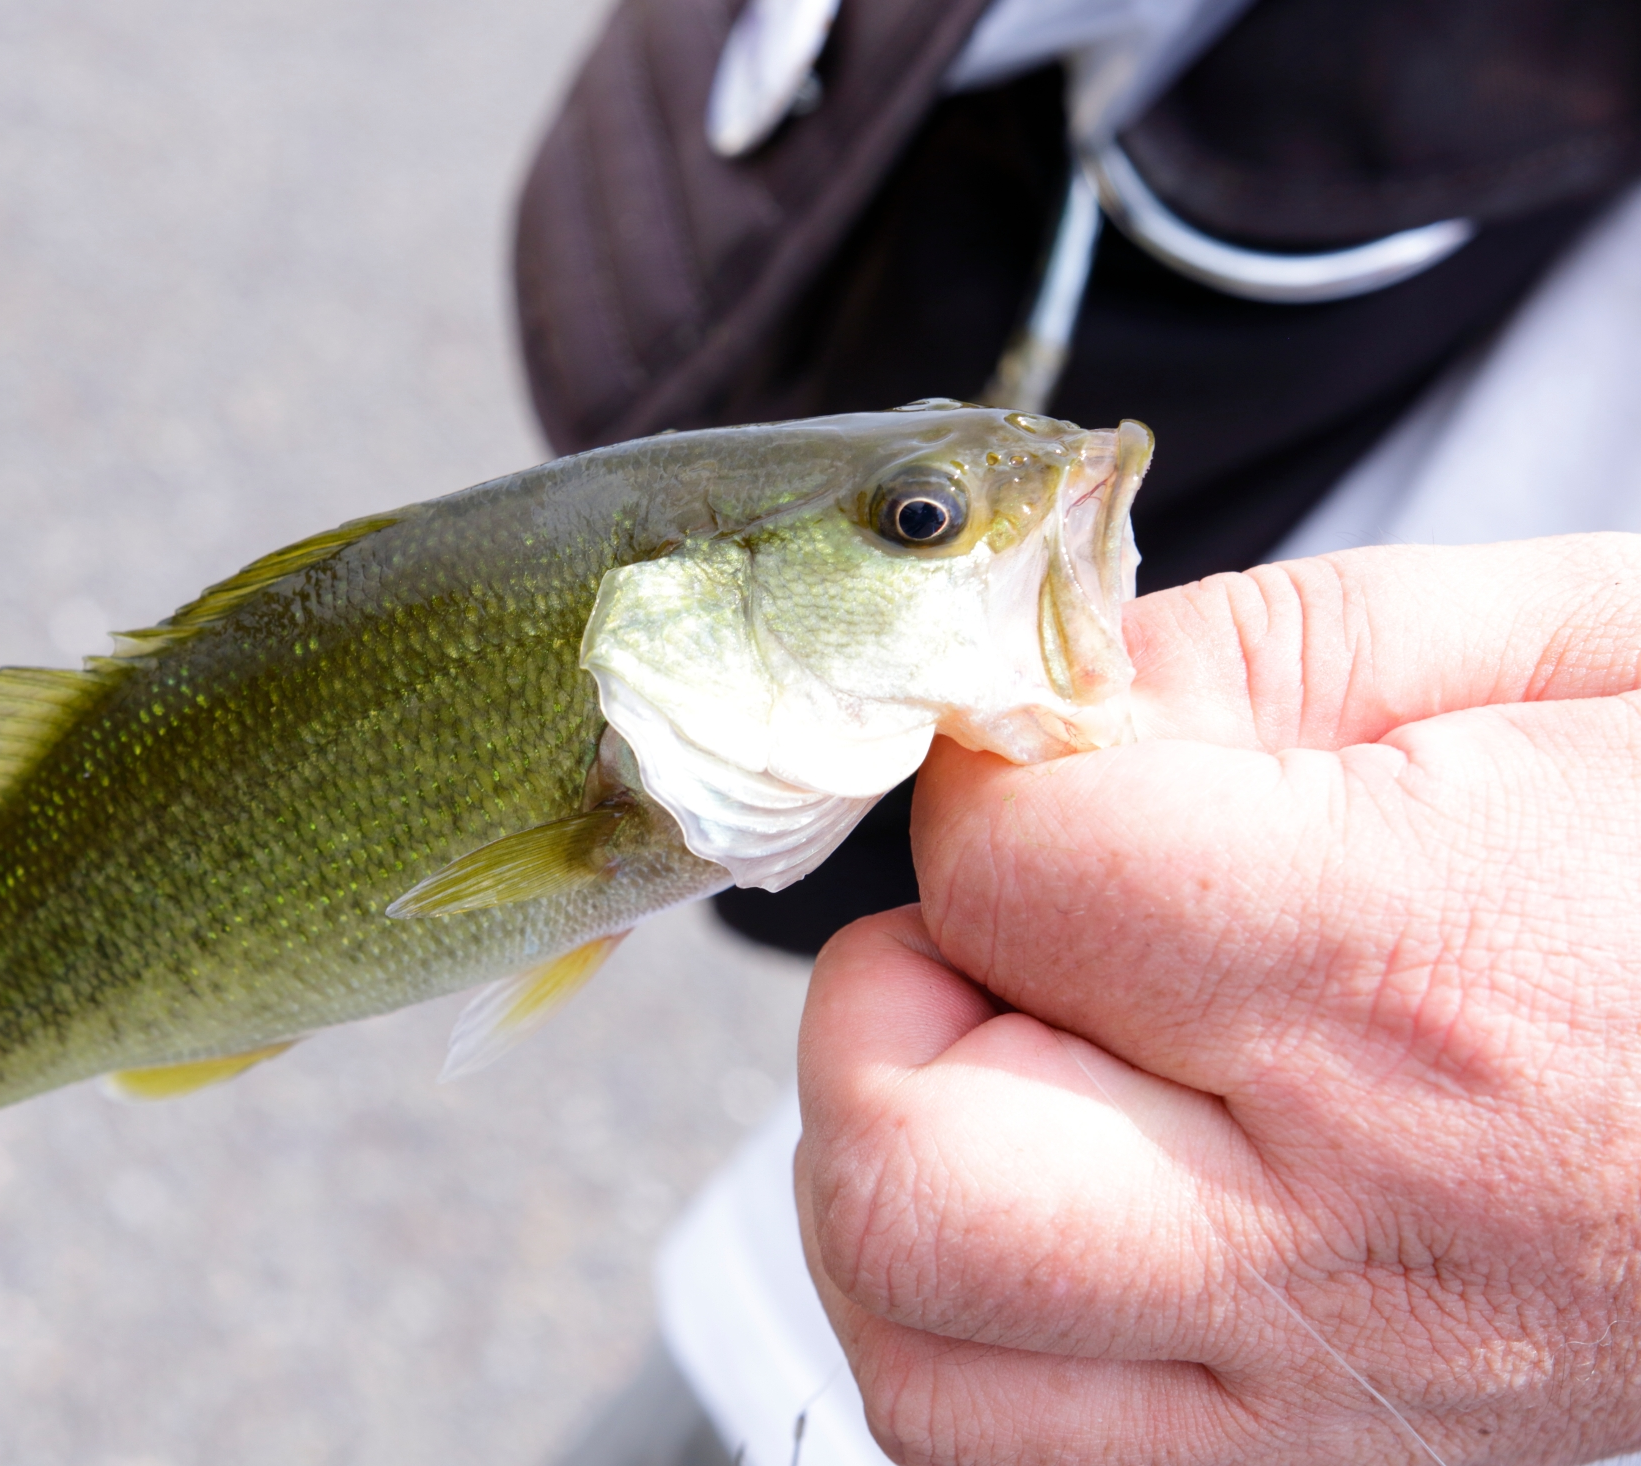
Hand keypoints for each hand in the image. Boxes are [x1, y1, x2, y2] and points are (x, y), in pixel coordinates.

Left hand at [796, 535, 1640, 1464]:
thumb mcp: (1579, 652)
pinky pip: (1011, 1456)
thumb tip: (1036, 701)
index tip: (1046, 768)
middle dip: (882, 1021)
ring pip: (919, 1363)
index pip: (1010, 874)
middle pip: (904, 1179)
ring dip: (901, 1186)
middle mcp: (1354, 1228)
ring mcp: (1333, 1401)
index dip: (987, 783)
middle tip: (998, 948)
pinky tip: (1066, 1210)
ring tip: (1025, 1084)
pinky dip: (974, 1328)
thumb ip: (1263, 655)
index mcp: (1419, 970)